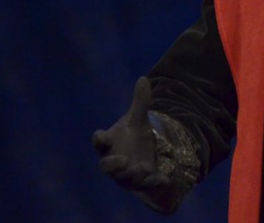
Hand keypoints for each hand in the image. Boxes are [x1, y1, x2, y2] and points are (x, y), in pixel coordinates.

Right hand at [92, 77, 181, 211]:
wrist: (144, 152)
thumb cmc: (133, 135)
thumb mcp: (139, 118)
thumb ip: (140, 101)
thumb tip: (143, 79)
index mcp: (110, 142)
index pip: (99, 141)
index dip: (99, 139)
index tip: (99, 136)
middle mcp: (114, 160)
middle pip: (105, 166)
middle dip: (113, 165)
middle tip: (123, 160)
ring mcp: (126, 173)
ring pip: (125, 178)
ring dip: (133, 174)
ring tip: (143, 168)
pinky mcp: (141, 181)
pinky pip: (145, 185)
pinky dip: (154, 182)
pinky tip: (164, 179)